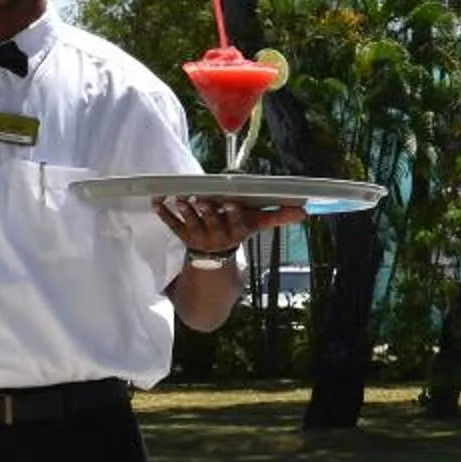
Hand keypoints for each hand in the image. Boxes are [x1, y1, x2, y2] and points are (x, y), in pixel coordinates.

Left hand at [155, 195, 306, 255]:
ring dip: (184, 212)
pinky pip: (172, 226)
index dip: (233, 213)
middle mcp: (218, 236)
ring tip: (179, 199)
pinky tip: (156, 202)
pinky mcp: (184, 236)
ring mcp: (199, 238)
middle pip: (212, 223)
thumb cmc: (238, 232)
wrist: (215, 262)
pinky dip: (164, 215)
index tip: (230, 202)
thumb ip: (279, 216)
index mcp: (236, 232)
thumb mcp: (257, 226)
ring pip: (191, 224)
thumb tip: (304, 212)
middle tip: (201, 199)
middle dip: (207, 211)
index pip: (236, 222)